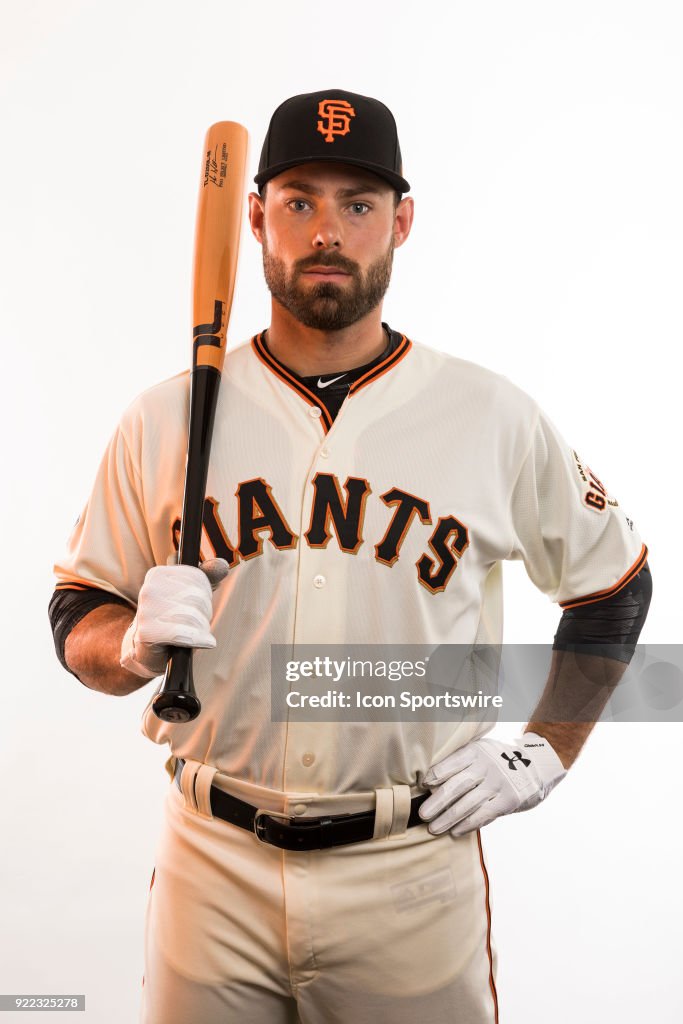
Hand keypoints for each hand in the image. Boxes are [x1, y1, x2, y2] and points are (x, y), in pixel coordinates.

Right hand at [120, 559, 228, 678]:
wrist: (147, 649)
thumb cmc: (173, 619)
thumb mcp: (192, 594)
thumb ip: (208, 576)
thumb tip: (222, 564)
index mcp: (158, 574)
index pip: (198, 577)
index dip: (205, 593)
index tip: (197, 604)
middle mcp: (149, 588)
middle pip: (197, 597)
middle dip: (204, 613)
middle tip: (196, 623)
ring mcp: (146, 610)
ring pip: (192, 616)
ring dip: (201, 629)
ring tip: (195, 634)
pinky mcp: (147, 632)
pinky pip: (183, 633)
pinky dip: (198, 639)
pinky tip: (206, 642)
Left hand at [419, 733, 566, 837]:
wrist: (537, 765)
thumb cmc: (500, 760)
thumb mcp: (482, 751)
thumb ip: (462, 762)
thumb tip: (431, 782)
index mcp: (476, 751)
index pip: (452, 763)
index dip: (436, 775)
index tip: (423, 786)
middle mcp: (487, 766)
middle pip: (457, 786)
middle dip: (437, 802)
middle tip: (422, 814)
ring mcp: (498, 784)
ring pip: (468, 804)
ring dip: (448, 818)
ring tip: (434, 828)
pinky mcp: (508, 800)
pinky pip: (483, 815)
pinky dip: (467, 825)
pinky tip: (455, 832)